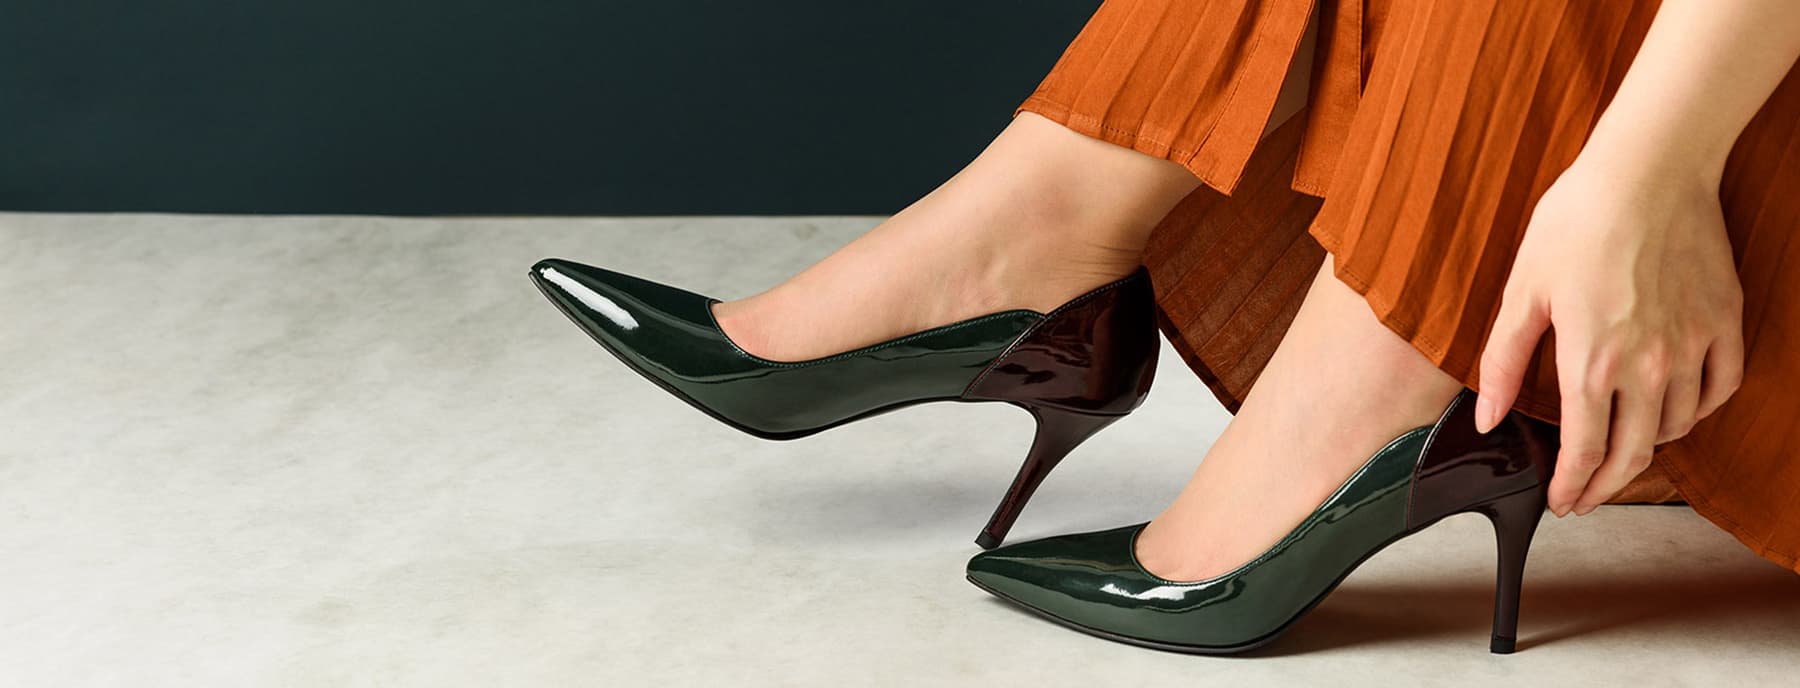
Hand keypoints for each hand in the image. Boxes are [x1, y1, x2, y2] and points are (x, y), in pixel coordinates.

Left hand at [1475, 159, 1743, 516]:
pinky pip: (1719, 387)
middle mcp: (1647, 366)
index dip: (1572, 485)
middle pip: (1633, 452)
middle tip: (1588, 497)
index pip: (1585, 451)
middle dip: (1606, 485)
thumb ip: (1503, 361)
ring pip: (1677, 425)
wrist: (1648, 171)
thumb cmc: (1577, 222)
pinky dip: (1698, 409)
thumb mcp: (1522, 291)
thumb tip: (1486, 416)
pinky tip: (1676, 408)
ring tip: (1623, 448)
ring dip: (1648, 447)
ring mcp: (1692, 346)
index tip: (1563, 501)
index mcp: (1591, 363)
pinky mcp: (1723, 322)